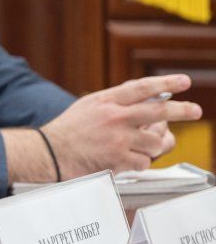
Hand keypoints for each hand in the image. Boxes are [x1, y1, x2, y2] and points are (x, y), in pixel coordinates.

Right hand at [39, 74, 200, 178]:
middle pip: (158, 112)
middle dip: (182, 110)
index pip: (142, 88)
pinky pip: (144, 161)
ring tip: (148, 145)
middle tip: (195, 110)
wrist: (49, 153)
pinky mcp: (118, 160)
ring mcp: (118, 139)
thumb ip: (115, 101)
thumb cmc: (68, 130)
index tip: (183, 81)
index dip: (166, 83)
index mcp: (106, 101)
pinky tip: (130, 159)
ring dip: (156, 144)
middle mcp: (114, 118)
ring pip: (156, 141)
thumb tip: (146, 98)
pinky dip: (140, 161)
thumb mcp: (88, 106)